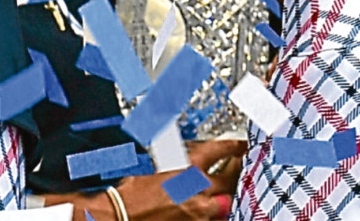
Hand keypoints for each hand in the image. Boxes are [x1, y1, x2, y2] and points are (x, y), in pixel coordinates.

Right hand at [117, 139, 244, 220]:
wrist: (118, 217)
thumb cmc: (130, 196)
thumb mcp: (155, 172)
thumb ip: (177, 169)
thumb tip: (188, 169)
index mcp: (188, 169)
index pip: (220, 150)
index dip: (234, 146)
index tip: (242, 146)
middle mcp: (198, 190)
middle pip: (230, 179)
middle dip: (234, 174)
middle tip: (236, 171)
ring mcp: (199, 213)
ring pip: (225, 205)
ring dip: (222, 201)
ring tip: (218, 199)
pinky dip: (210, 218)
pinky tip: (205, 215)